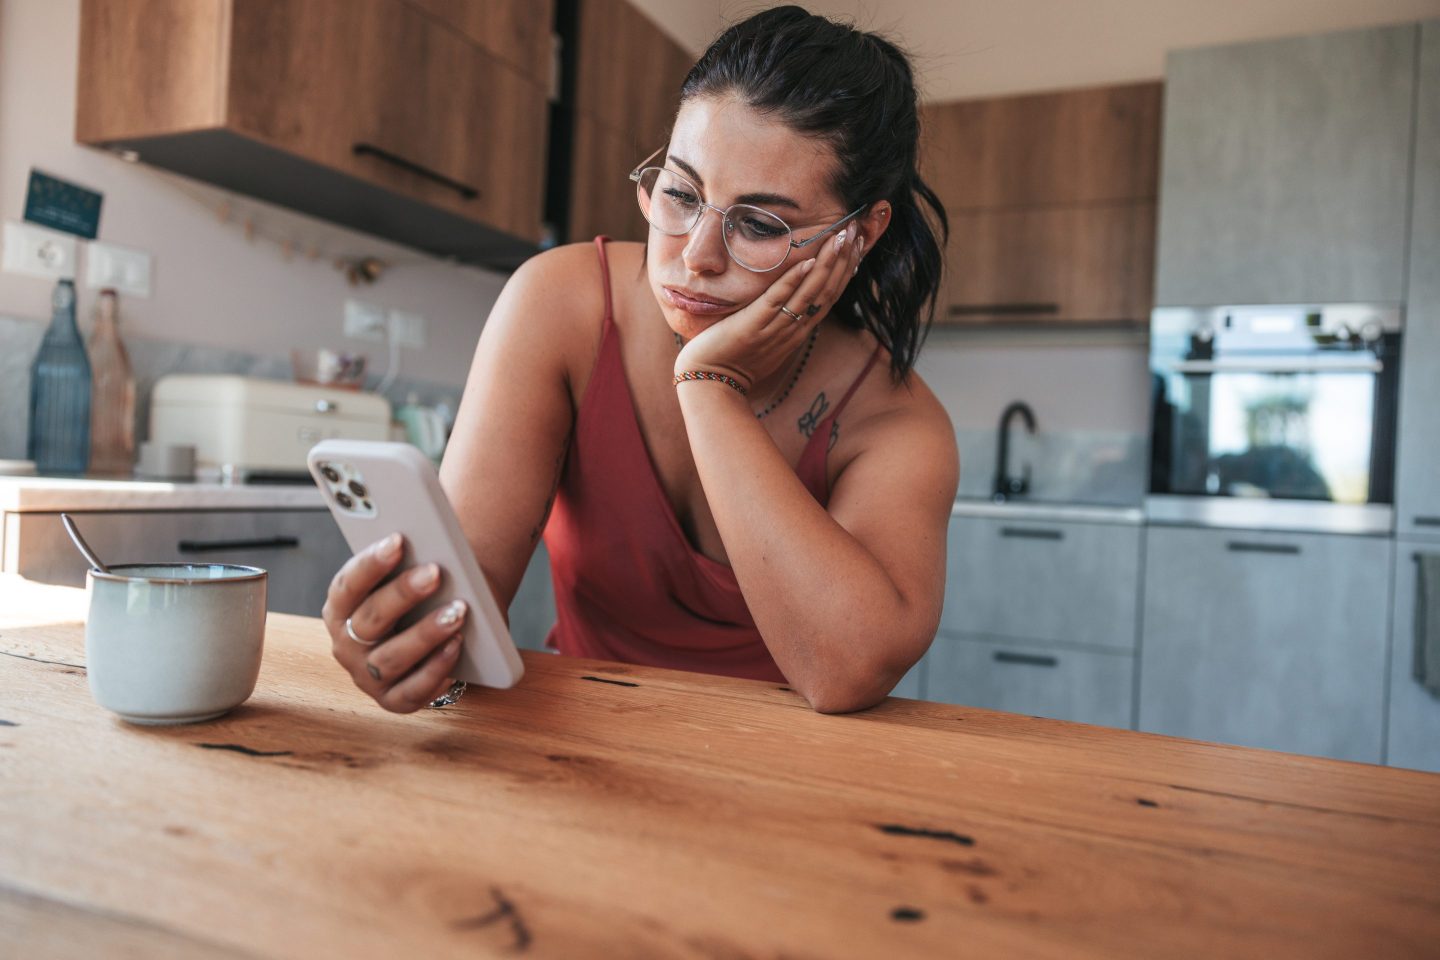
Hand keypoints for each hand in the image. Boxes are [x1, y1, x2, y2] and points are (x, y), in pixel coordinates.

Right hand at [320, 533, 467, 713]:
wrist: (428, 639)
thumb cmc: (417, 601)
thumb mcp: (403, 581)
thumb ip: (405, 566)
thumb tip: (428, 545)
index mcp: (340, 609)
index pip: (347, 585)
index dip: (371, 563)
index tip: (398, 539)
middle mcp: (346, 645)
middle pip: (370, 619)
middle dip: (403, 593)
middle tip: (435, 572)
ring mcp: (366, 677)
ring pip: (392, 657)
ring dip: (426, 633)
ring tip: (457, 611)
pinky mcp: (392, 700)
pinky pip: (413, 690)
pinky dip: (436, 668)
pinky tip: (457, 645)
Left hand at [674, 223, 864, 390]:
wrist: (712, 382)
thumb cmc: (736, 358)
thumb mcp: (769, 337)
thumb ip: (783, 317)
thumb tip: (792, 293)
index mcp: (799, 329)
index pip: (831, 295)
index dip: (846, 268)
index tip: (856, 243)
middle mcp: (794, 328)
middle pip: (827, 290)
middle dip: (844, 259)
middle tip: (855, 230)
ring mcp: (776, 327)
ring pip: (810, 292)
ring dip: (828, 263)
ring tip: (840, 237)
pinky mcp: (754, 324)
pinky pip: (777, 299)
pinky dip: (794, 280)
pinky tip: (808, 261)